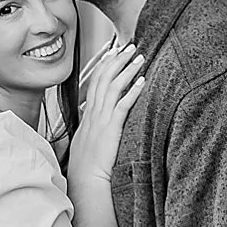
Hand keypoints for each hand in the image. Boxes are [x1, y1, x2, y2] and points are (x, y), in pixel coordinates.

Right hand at [67, 40, 143, 188]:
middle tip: (129, 46)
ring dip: (127, 70)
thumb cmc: (86, 163)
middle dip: (117, 59)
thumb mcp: (86, 138)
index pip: (94, 80)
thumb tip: (92, 115)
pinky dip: (132, 91)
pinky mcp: (111, 128)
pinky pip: (122, 105)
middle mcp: (93, 112)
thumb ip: (90, 124)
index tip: (111, 51)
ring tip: (139, 57)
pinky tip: (142, 82)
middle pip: (103, 77)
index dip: (103, 64)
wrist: (85, 180)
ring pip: (113, 87)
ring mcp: (101, 119)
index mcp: (87, 113)